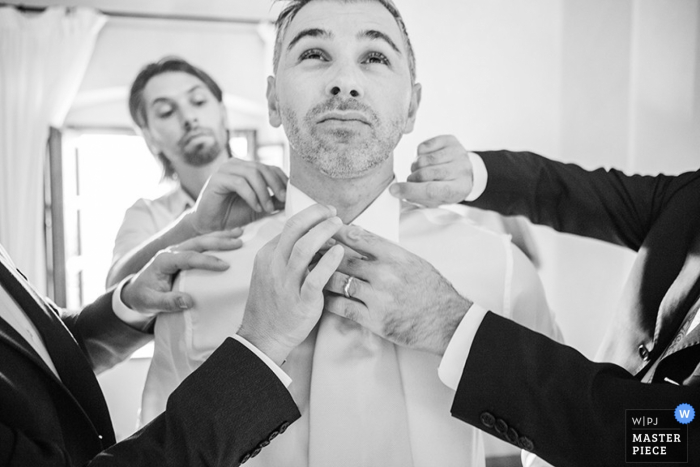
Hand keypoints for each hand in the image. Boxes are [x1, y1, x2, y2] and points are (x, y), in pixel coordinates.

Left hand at [121, 230, 242, 314]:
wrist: (134, 291)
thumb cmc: (143, 297)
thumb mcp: (151, 303)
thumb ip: (168, 302)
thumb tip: (189, 301)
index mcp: (164, 260)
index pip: (188, 258)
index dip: (207, 261)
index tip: (226, 266)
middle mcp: (172, 251)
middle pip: (198, 242)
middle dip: (219, 242)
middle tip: (239, 243)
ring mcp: (179, 249)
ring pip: (202, 239)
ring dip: (221, 236)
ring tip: (241, 233)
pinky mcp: (184, 252)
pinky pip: (202, 243)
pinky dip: (217, 239)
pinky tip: (231, 237)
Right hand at [189, 158, 287, 233]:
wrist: (210, 225)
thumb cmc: (233, 215)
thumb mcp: (259, 207)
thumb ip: (273, 200)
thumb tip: (290, 197)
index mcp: (247, 168)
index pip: (269, 168)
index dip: (281, 180)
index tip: (290, 195)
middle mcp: (236, 164)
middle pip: (262, 168)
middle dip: (275, 185)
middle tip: (283, 200)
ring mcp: (225, 169)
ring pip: (252, 174)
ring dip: (263, 192)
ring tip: (267, 208)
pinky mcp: (217, 179)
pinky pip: (239, 183)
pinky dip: (251, 196)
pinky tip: (256, 207)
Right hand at [238, 204, 343, 365]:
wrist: (263, 337)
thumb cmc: (273, 304)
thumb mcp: (272, 273)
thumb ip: (287, 254)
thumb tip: (314, 236)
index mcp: (267, 256)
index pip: (289, 226)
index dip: (311, 216)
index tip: (326, 213)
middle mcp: (274, 266)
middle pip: (295, 229)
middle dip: (316, 215)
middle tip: (333, 212)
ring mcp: (286, 283)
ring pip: (304, 248)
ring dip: (324, 232)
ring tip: (339, 224)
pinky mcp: (301, 301)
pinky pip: (316, 277)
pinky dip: (329, 262)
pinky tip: (340, 252)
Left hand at [324, 225, 471, 354]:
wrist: (447, 322)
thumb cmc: (432, 290)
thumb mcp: (414, 261)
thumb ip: (387, 250)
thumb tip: (359, 235)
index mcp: (395, 255)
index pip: (358, 236)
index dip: (336, 232)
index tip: (324, 230)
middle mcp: (385, 274)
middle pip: (342, 258)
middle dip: (323, 254)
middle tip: (308, 252)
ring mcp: (378, 297)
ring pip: (338, 281)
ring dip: (322, 277)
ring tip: (310, 274)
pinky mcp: (374, 320)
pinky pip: (342, 307)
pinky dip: (329, 301)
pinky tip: (321, 297)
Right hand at [389, 135, 472, 206]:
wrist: (464, 173)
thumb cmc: (447, 188)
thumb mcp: (436, 200)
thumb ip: (418, 198)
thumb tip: (396, 190)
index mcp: (460, 189)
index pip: (431, 190)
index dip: (410, 190)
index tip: (393, 190)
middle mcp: (462, 169)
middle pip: (424, 174)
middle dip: (412, 179)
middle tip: (414, 182)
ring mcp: (458, 152)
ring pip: (422, 160)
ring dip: (415, 167)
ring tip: (421, 171)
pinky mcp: (451, 140)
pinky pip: (423, 147)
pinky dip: (419, 154)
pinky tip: (427, 160)